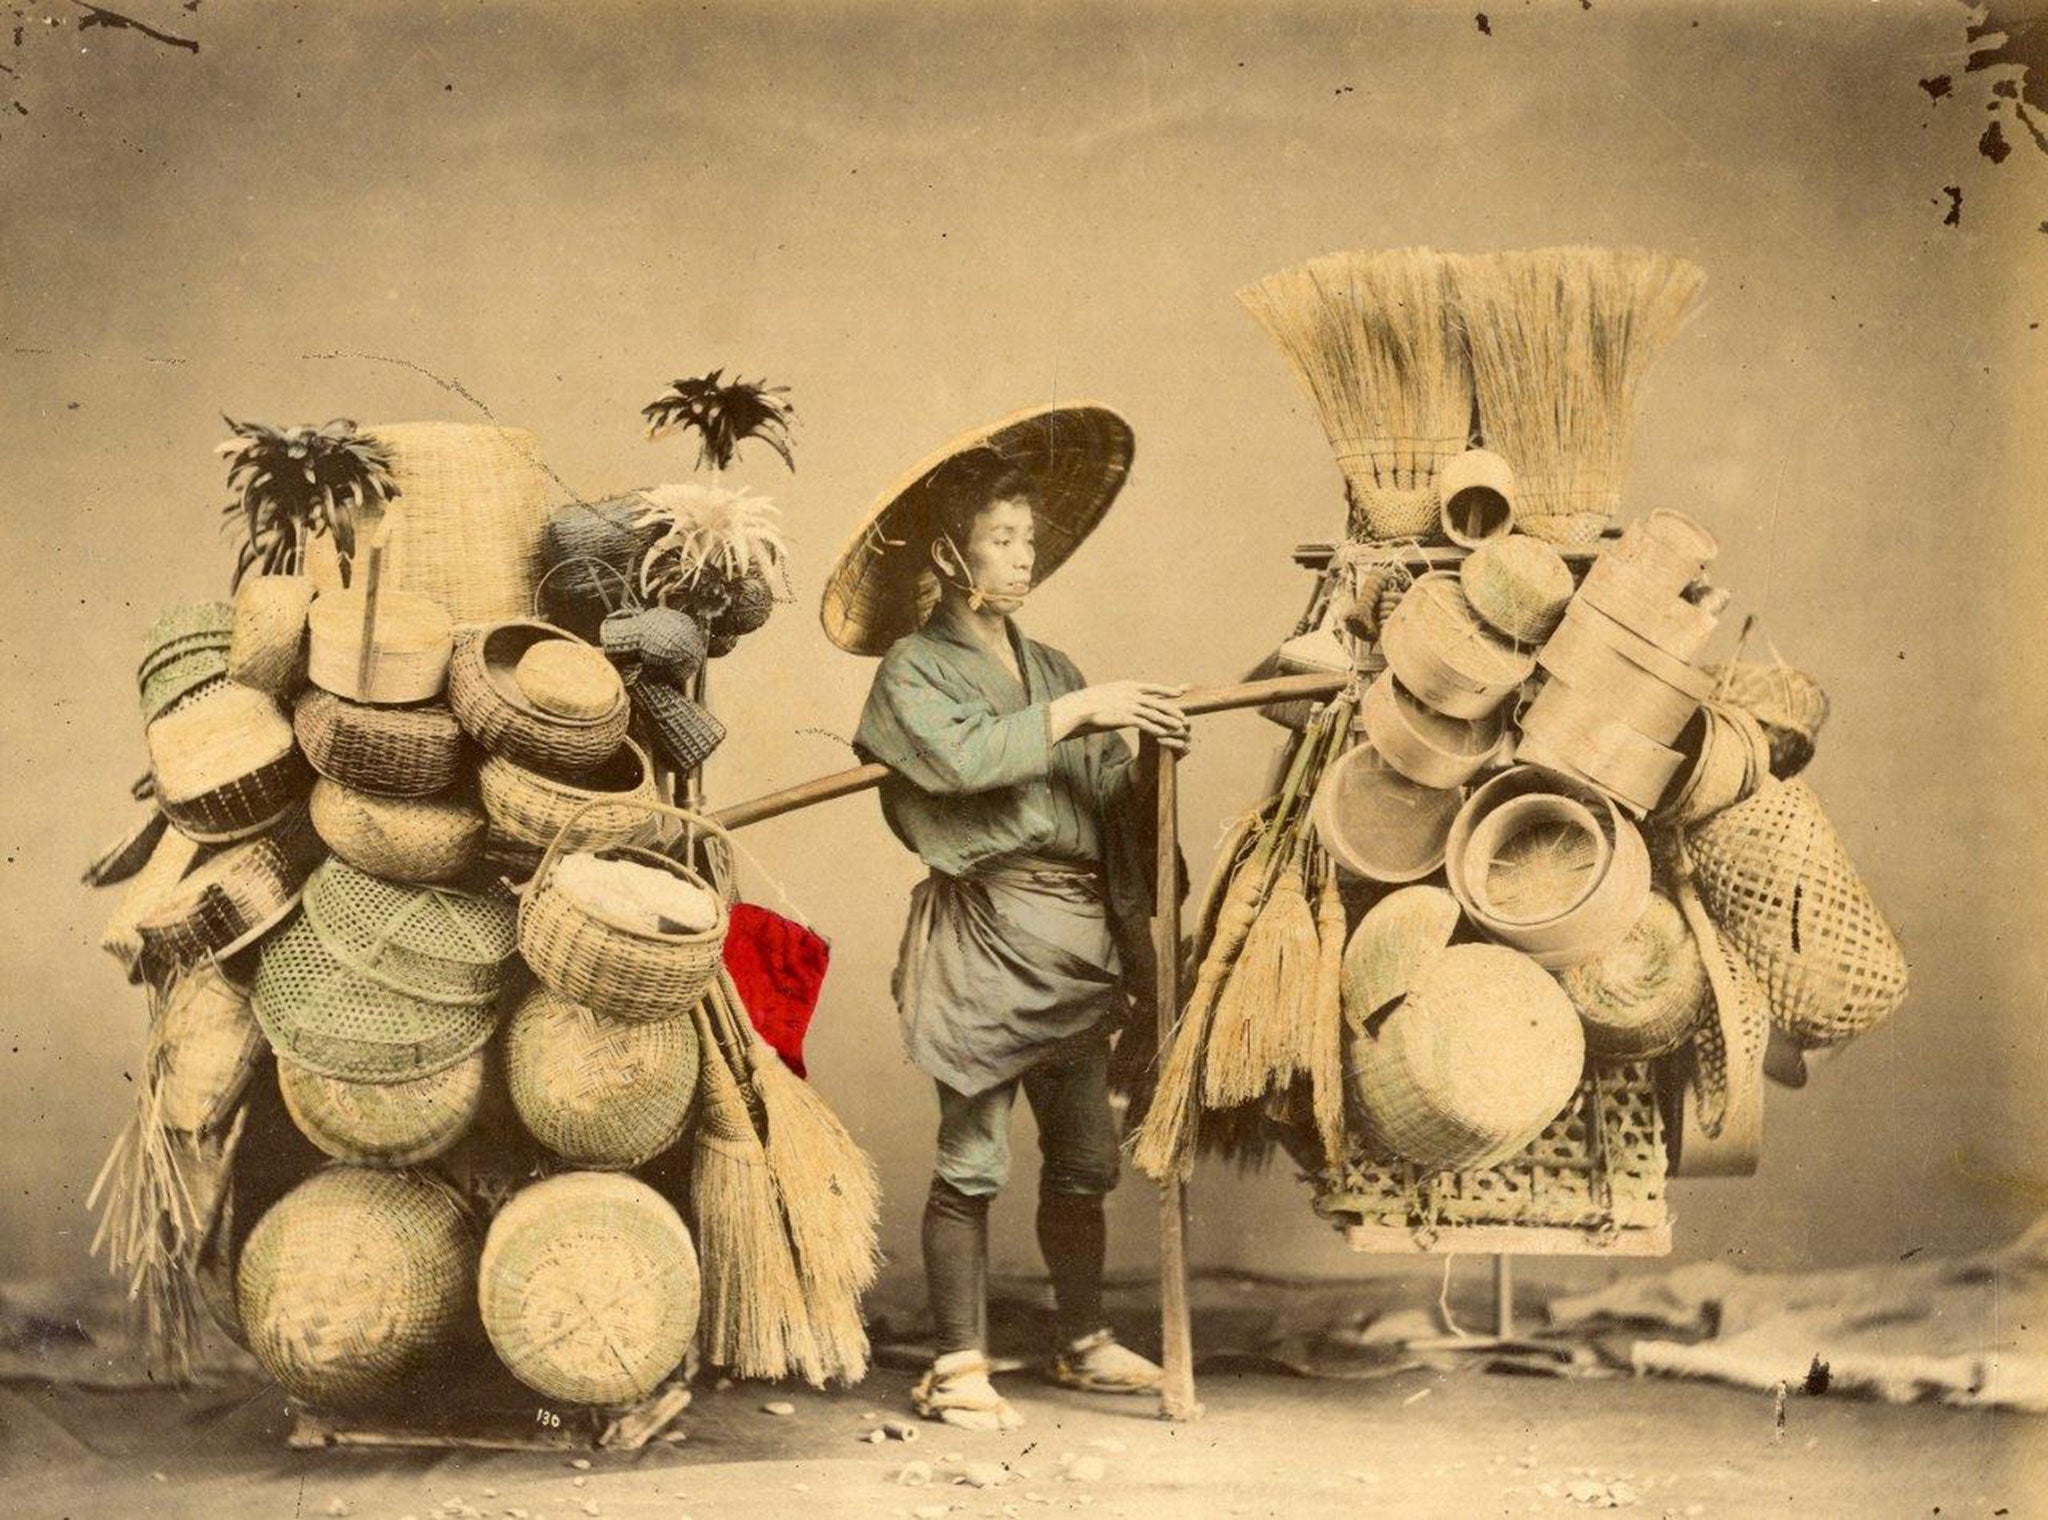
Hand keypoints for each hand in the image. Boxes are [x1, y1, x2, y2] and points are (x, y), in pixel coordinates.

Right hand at [1050, 681, 1189, 747]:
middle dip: (1172, 709)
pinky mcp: (1125, 717)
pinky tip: (1164, 734)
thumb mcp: (1109, 693)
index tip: (1179, 692)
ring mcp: (1129, 705)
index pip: (1153, 687)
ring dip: (1168, 721)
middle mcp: (1132, 693)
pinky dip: (1156, 729)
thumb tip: (1127, 697)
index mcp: (1128, 685)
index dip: (1167, 690)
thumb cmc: (1091, 702)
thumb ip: (1121, 695)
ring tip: (1179, 727)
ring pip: (1154, 713)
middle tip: (1184, 715)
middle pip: (1158, 701)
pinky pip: (1145, 724)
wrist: (1080, 707)